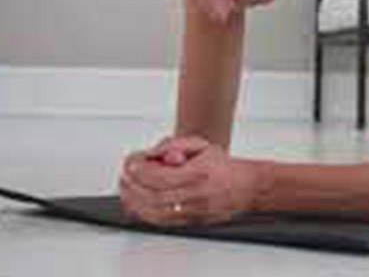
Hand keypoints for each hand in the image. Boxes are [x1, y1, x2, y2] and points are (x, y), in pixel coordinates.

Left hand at [117, 136, 259, 226]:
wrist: (244, 187)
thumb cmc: (222, 166)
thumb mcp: (200, 145)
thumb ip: (174, 145)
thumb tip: (154, 153)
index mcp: (198, 174)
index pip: (160, 177)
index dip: (140, 170)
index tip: (131, 162)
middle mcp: (196, 196)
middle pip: (154, 197)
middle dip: (133, 186)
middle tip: (125, 175)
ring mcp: (193, 212)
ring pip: (156, 213)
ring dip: (135, 201)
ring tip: (126, 188)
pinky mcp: (191, 222)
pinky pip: (162, 222)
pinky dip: (145, 213)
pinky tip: (137, 203)